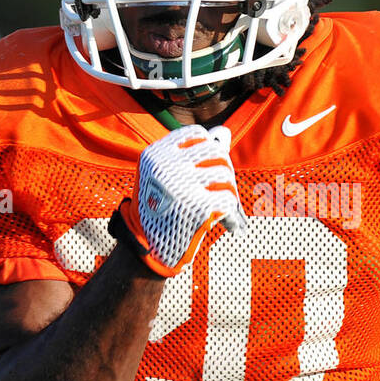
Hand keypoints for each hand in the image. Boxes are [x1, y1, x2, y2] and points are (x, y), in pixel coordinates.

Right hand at [111, 124, 245, 276]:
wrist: (148, 247)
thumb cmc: (160, 208)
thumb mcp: (166, 175)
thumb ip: (194, 154)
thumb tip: (224, 133)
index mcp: (155, 154)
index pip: (197, 134)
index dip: (209, 148)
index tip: (207, 166)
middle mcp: (167, 166)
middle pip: (216, 152)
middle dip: (223, 169)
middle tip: (221, 187)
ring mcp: (182, 186)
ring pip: (225, 175)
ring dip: (229, 191)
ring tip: (221, 204)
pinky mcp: (198, 207)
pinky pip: (228, 199)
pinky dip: (231, 212)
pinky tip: (226, 222)